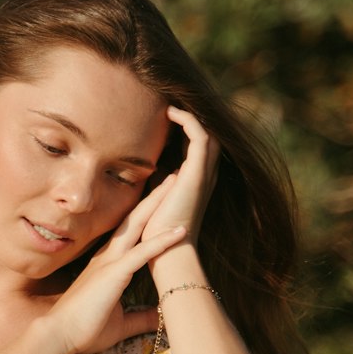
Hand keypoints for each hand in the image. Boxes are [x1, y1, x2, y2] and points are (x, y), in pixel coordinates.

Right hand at [47, 198, 187, 353]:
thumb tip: (160, 317)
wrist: (58, 336)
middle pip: (135, 219)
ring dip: (158, 204)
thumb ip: (141, 317)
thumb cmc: (84, 329)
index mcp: (108, 264)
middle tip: (171, 175)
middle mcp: (108, 257)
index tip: (161, 197)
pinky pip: (142, 253)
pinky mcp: (114, 274)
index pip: (131, 232)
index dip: (146, 214)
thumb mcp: (121, 323)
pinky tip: (180, 231)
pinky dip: (162, 241)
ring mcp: (110, 263)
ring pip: (138, 226)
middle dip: (154, 196)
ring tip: (176, 183)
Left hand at [140, 107, 219, 251]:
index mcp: (196, 180)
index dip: (186, 125)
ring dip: (190, 113)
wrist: (168, 252)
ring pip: (207, 130)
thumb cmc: (157, 231)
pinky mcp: (197, 173)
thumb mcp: (157, 198)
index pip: (197, 144)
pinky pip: (200, 136)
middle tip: (171, 101)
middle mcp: (205, 174)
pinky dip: (188, 120)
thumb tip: (144, 168)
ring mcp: (204, 173)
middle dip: (192, 115)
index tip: (166, 113)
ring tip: (170, 102)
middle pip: (208, 134)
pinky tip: (170, 112)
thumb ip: (157, 182)